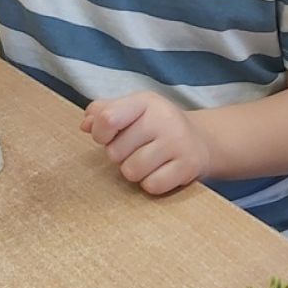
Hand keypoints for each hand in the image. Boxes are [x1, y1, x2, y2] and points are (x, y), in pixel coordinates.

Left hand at [80, 92, 209, 195]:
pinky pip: (152, 185)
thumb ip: (104, 112)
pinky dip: (152, 183)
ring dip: (135, 172)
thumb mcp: (133, 111)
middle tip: (137, 149)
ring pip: (132, 171)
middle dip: (121, 156)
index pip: (107, 119)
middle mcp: (164, 119)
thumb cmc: (156, 127)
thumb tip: (86, 124)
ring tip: (149, 161)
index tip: (109, 136)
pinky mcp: (188, 166)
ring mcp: (179, 142)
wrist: (201, 140)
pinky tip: (162, 171)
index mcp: (146, 102)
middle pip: (115, 152)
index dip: (100, 134)